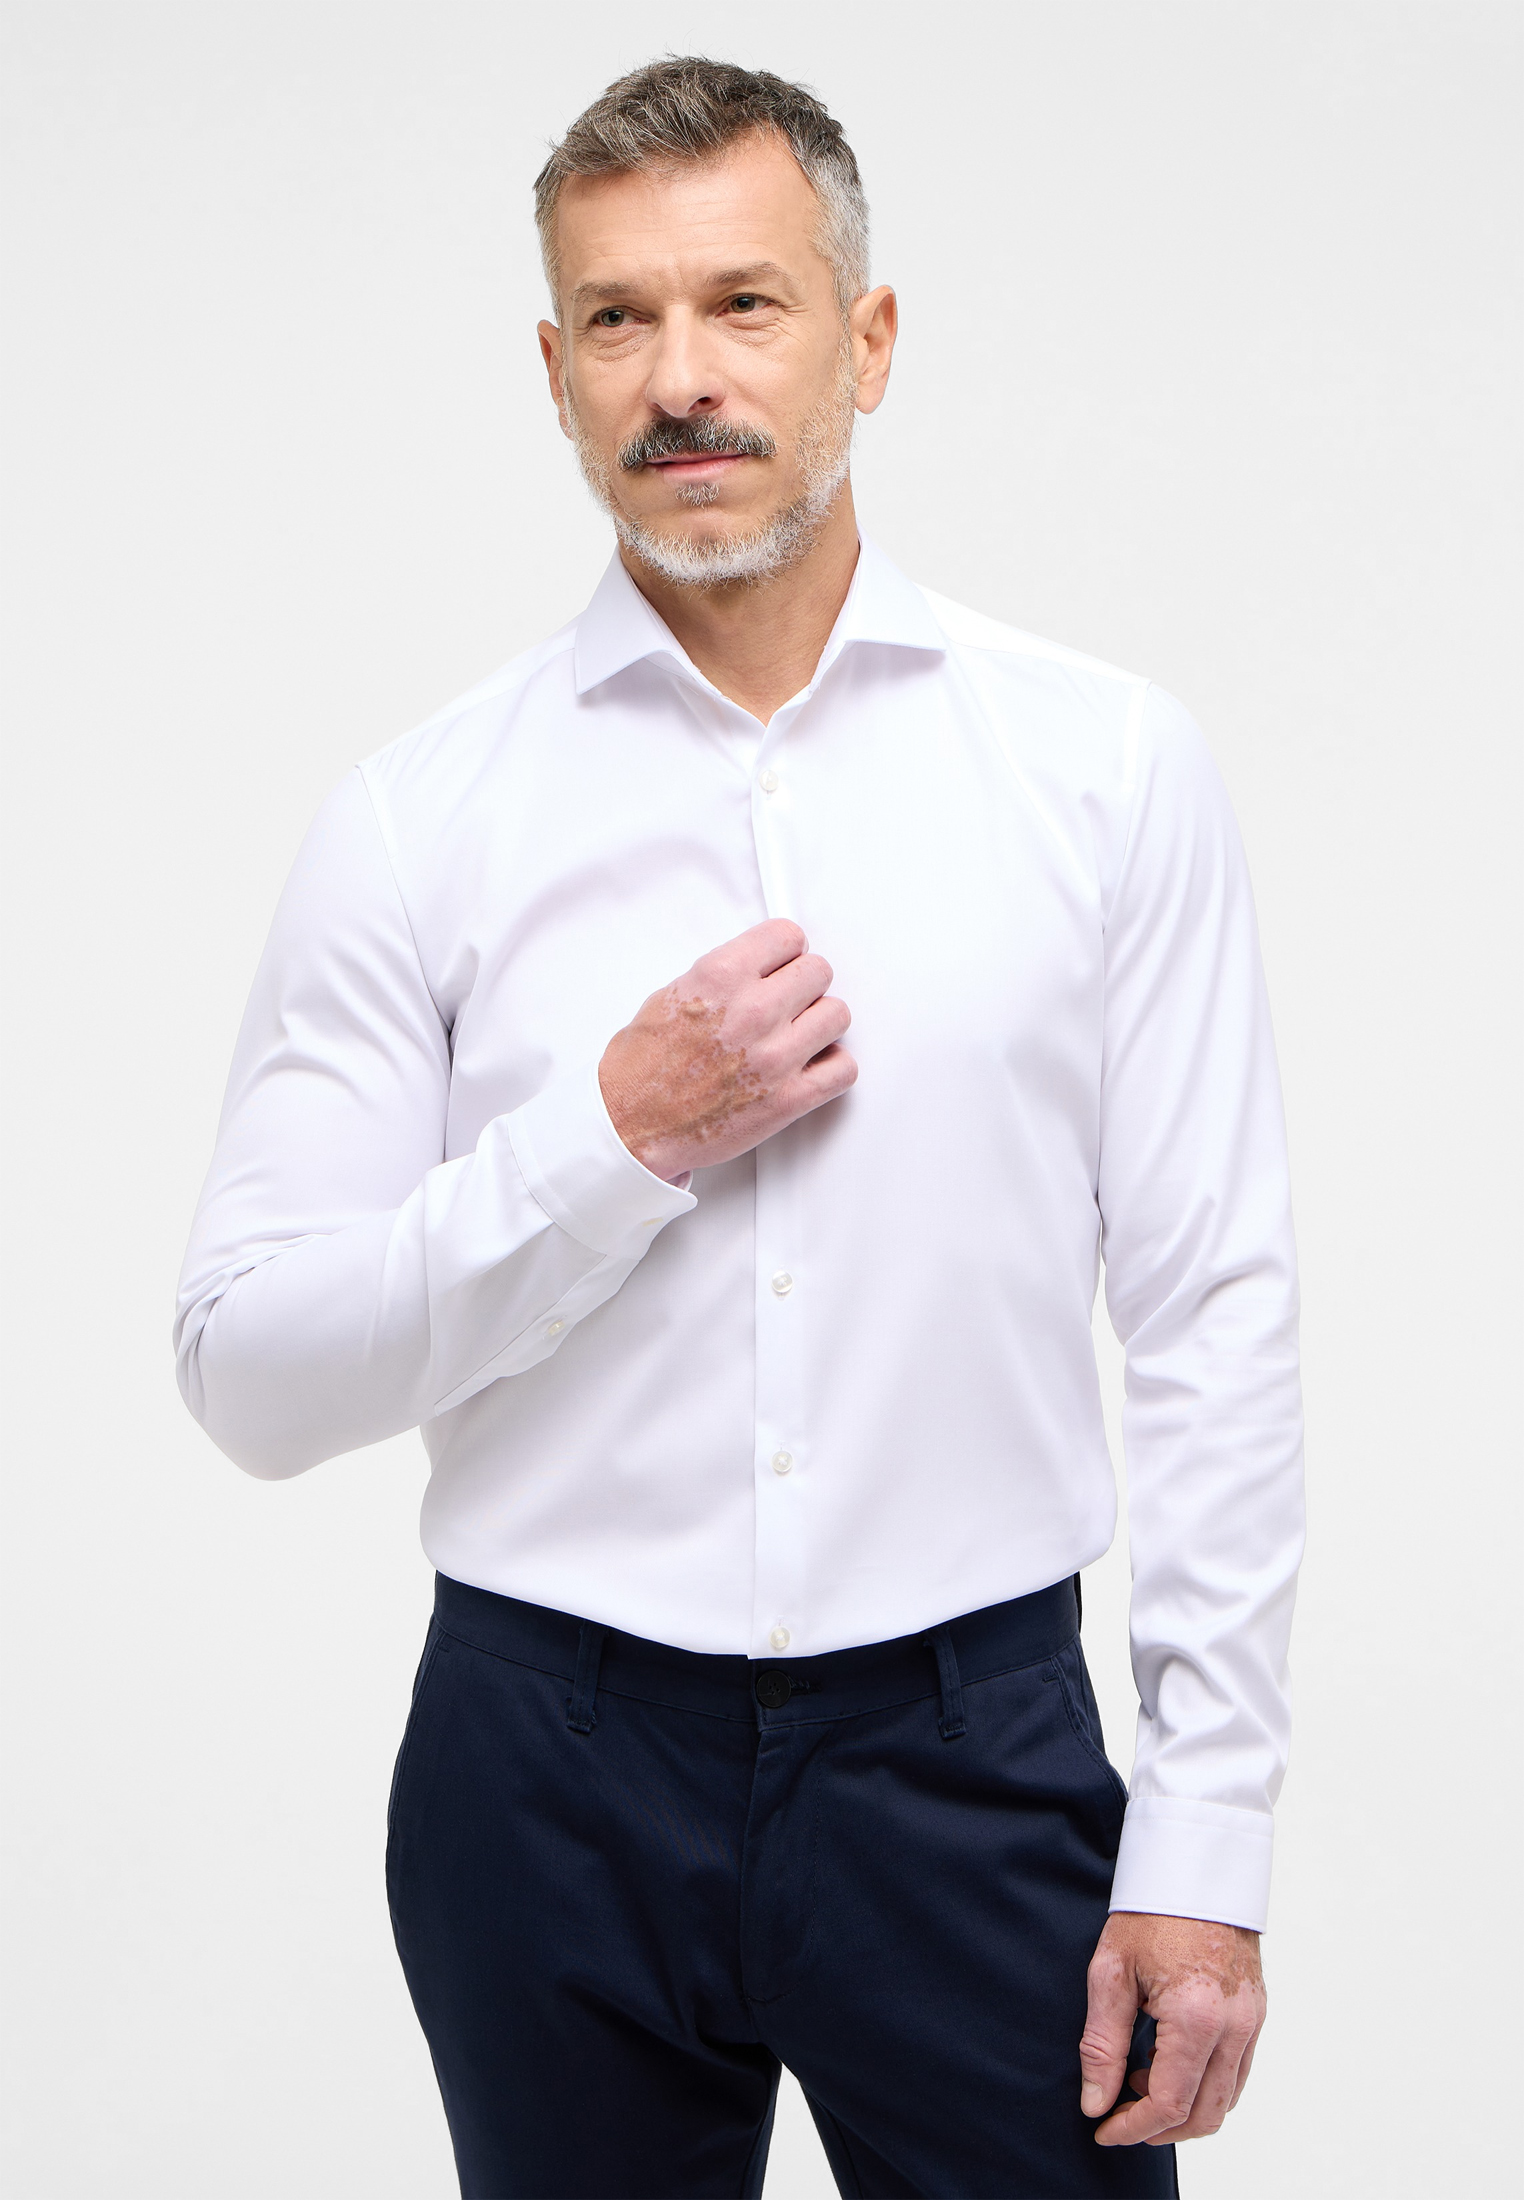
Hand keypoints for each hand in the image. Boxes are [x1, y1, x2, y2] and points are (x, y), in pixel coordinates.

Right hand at [599, 918, 855, 1180]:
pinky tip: (810, 1067)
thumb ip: (722, 977)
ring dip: (821, 1024)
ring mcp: (775, 1056)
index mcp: (720, 977)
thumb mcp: (670, 996)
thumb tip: (758, 968)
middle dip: (804, 985)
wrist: (629, 1127)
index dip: (785, 952)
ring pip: (838, 1015)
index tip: (782, 964)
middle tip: (788, 1002)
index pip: (788, 936)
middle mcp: (753, 1011)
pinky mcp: (789, 1099)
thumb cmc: (640, 1069)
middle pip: (819, 971)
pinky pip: (844, 1069)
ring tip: (798, 1035)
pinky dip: (832, 1068)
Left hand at [1079, 1912, 1265, 2147]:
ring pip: (1225, 2099)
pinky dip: (1205, 2084)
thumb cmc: (1150, 1910)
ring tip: (1138, 2082)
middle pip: (1204, 2115)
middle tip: (1119, 2115)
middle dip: (1159, 2128)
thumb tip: (1095, 2103)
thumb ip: (1102, 2045)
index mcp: (1197, 2018)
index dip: (1133, 2128)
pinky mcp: (1257, 2012)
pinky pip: (1237, 2071)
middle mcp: (1235, 2027)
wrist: (1194, 1865)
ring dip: (1184, 2109)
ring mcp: (1252, 2021)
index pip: (1169, 2104)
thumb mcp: (1111, 1973)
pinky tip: (1167, 2062)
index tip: (1103, 2129)